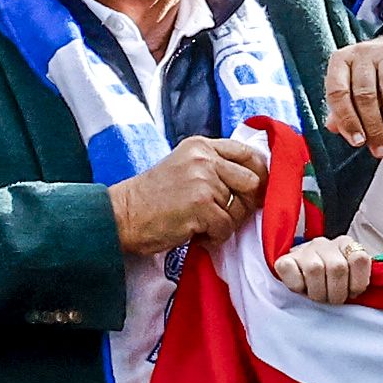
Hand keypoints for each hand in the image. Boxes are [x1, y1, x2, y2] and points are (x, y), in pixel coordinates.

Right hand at [108, 130, 270, 256]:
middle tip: (223, 214)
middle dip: (245, 203)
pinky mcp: (201, 205)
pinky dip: (214, 237)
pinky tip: (196, 233)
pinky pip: (226, 227)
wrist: (123, 215)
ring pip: (240, 209)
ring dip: (225, 223)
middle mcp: (204, 158)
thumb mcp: (184, 166)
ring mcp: (203, 180)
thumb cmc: (153, 197)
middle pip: (252, 182)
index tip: (256, 190)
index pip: (248, 153)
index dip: (259, 174)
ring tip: (201, 223)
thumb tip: (254, 181)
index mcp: (201, 146)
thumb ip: (215, 166)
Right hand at [272, 237, 372, 305]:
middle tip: (332, 300)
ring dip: (318, 292)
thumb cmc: (329, 283)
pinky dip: (297, 287)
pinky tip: (301, 288)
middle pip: (338, 268)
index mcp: (346, 245)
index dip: (358, 282)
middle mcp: (324, 243)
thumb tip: (380, 291)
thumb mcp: (350, 279)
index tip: (352, 293)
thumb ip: (361, 279)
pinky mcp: (284, 260)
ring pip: (315, 270)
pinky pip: (292, 273)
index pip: (360, 259)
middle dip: (337, 293)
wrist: (297, 277)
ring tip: (318, 296)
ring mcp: (304, 250)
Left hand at [318, 33, 382, 152]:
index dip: (347, 120)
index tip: (358, 141)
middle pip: (365, 95)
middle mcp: (361, 54)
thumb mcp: (353, 87)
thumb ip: (342, 108)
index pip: (338, 93)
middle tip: (381, 148)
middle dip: (374, 129)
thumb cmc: (375, 73)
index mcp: (341, 62)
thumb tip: (334, 128)